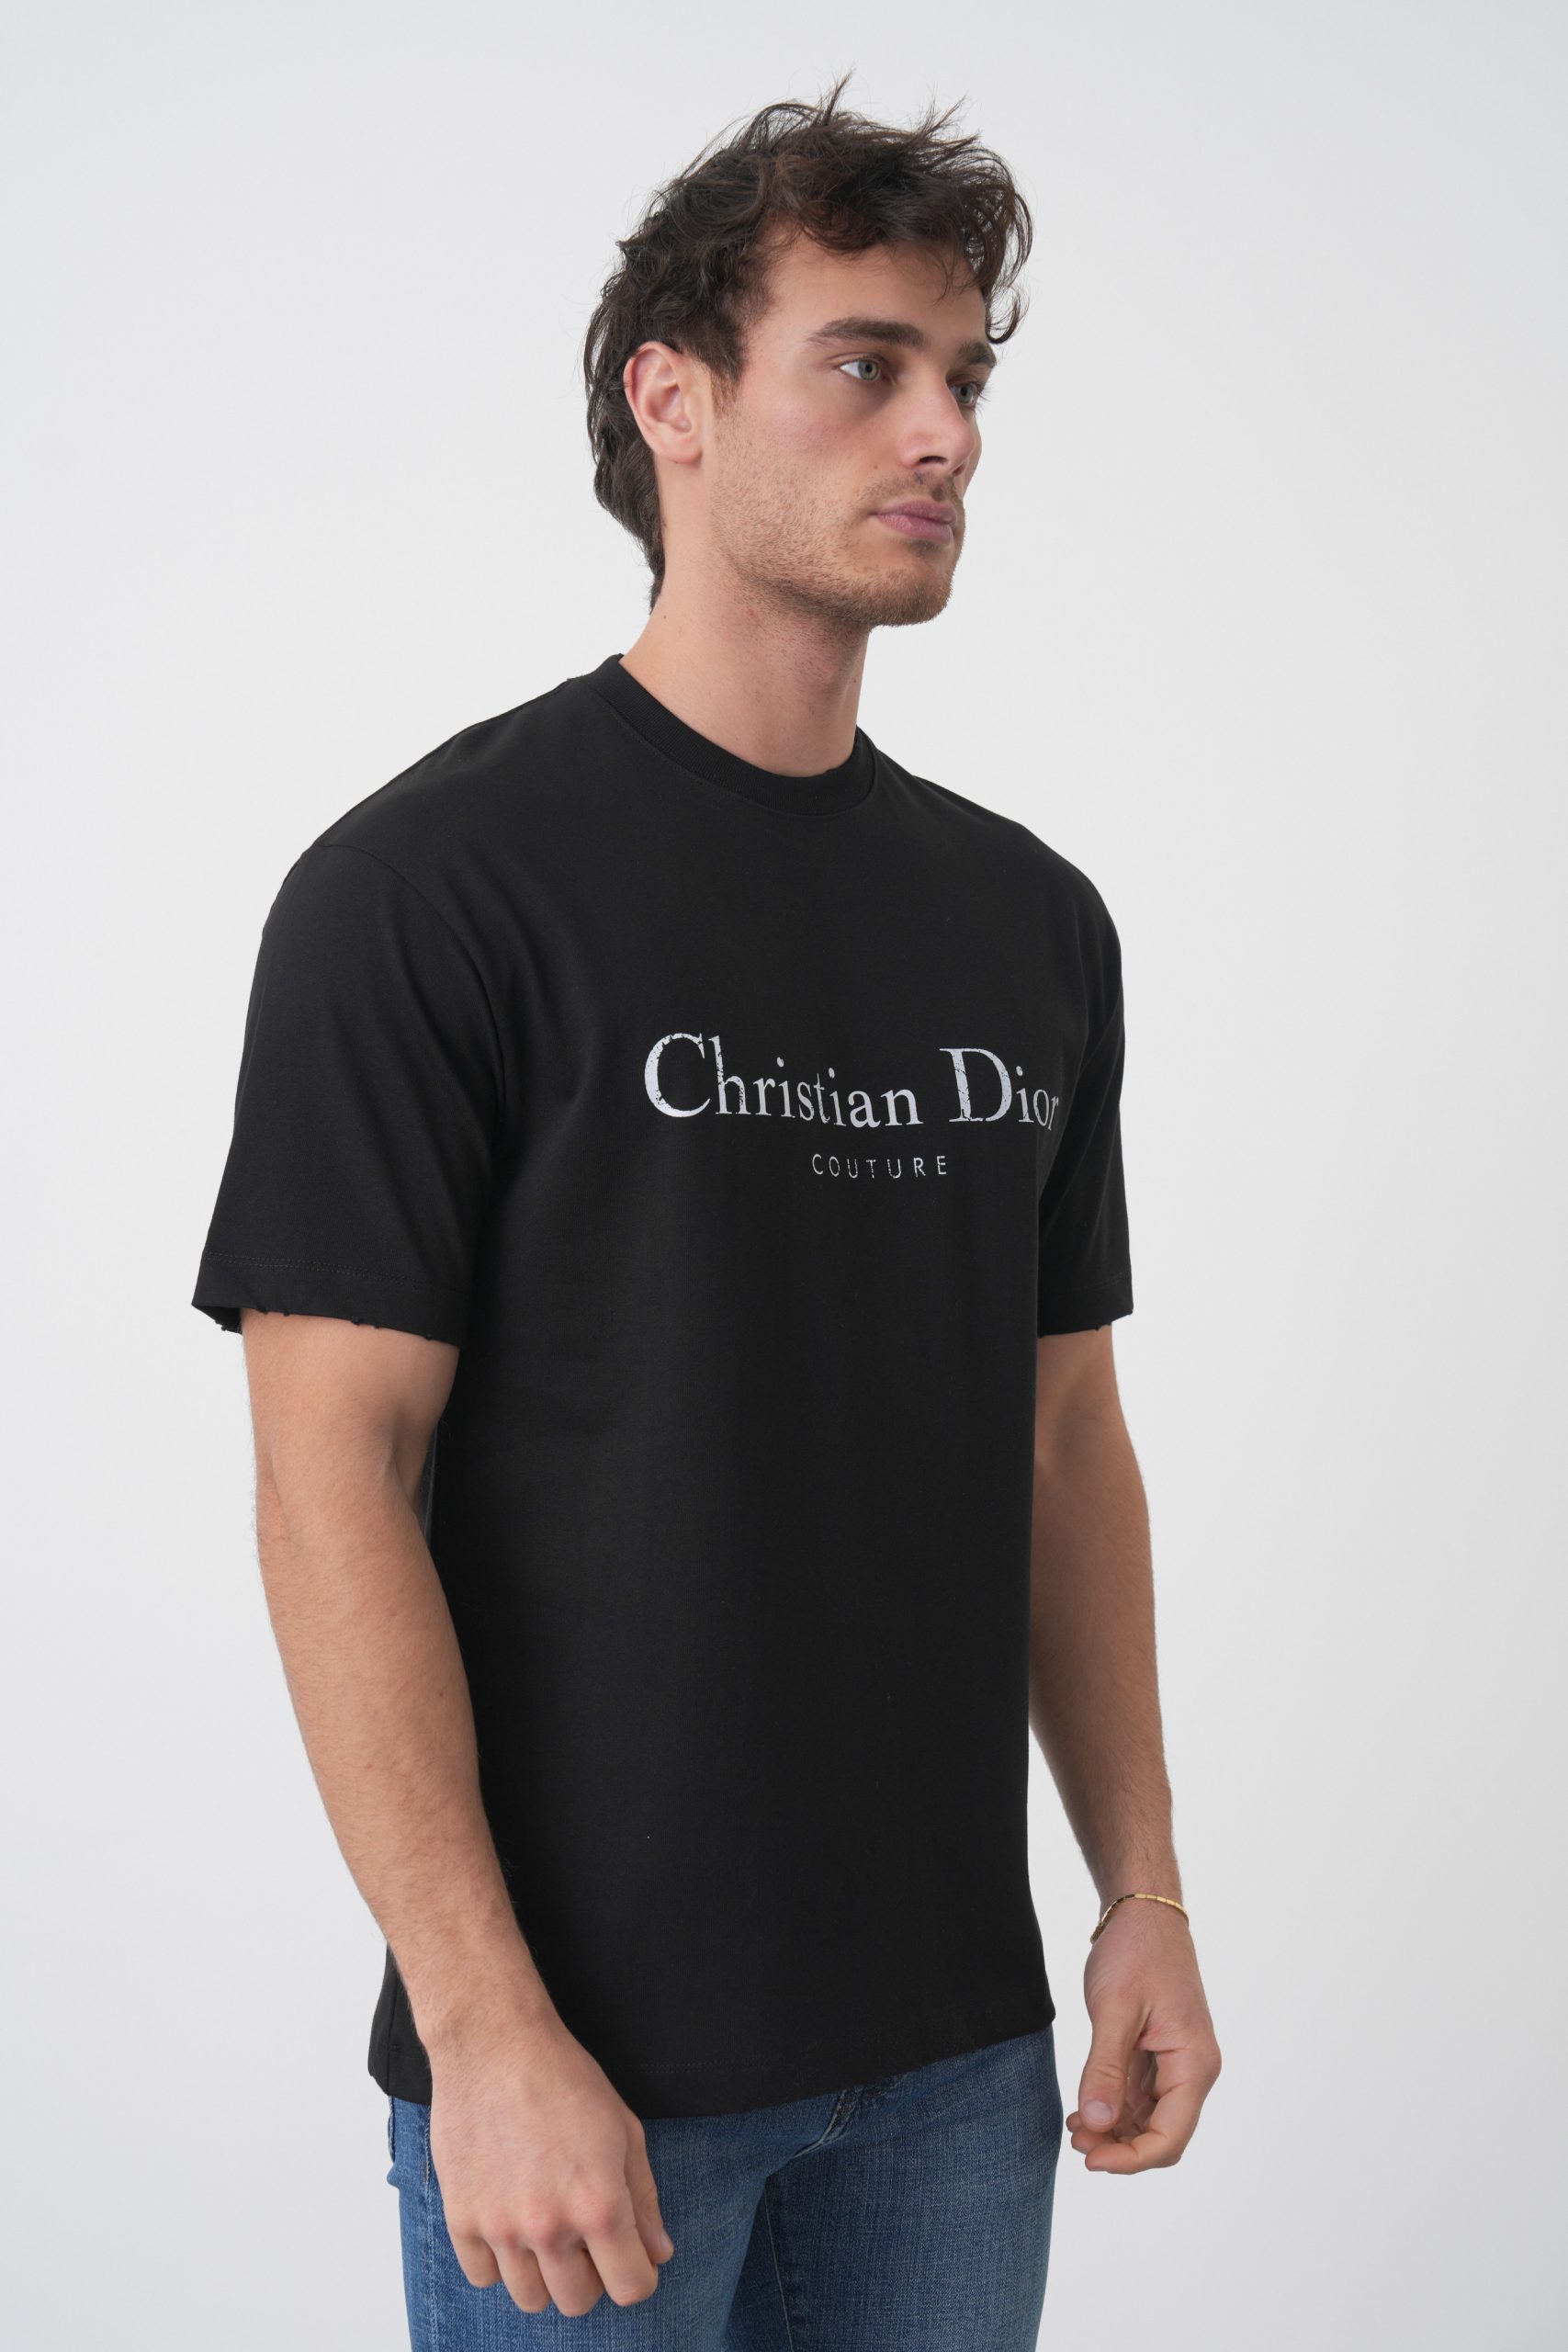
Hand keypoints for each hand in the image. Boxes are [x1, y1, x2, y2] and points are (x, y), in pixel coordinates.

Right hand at [426, 2009, 674, 2315]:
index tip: (631, 2258)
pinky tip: (509, 2219)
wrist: (494, 2043)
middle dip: (591, 2275)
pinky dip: (498, 2260)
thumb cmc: (565, 2078)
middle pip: (578, 2302)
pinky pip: (483, 2277)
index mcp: (599, 2205)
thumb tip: (658, 2254)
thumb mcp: (624, 2129)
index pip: (631, 2288)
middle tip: (585, 2234)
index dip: (638, 2275)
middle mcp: (549, 2227)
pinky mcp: (461, 2218)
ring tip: (545, 2224)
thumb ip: (643, 2199)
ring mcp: (500, 2227)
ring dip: (544, 2271)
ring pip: (530, 2298)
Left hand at [1065, 1899, 1221, 2172]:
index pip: (1169, 2137)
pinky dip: (1115, 2109)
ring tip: (1075, 2127)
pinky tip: (1085, 2109)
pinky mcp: (1160, 2055)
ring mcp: (1177, 2064)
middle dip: (1121, 2147)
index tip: (1090, 2160)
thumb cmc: (1135, 1953)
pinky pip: (1141, 2098)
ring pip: (1150, 2120)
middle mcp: (1193, 2070)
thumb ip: (1105, 2069)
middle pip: (1162, 2135)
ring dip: (1115, 2131)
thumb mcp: (1114, 2010)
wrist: (1144, 1912)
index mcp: (1194, 2063)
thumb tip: (1097, 2125)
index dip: (1130, 2159)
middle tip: (1076, 2141)